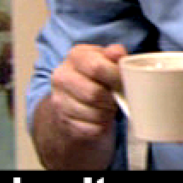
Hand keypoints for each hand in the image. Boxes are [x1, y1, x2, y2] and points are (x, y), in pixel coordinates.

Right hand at [34, 43, 126, 168]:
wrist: (74, 99)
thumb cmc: (96, 76)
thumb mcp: (105, 59)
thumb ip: (114, 54)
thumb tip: (118, 53)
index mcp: (75, 56)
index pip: (97, 68)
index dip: (115, 77)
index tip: (123, 82)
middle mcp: (62, 77)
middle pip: (95, 93)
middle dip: (112, 98)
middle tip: (116, 97)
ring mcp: (60, 101)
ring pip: (94, 114)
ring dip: (108, 113)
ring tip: (109, 107)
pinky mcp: (64, 122)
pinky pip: (92, 129)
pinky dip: (102, 126)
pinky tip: (101, 118)